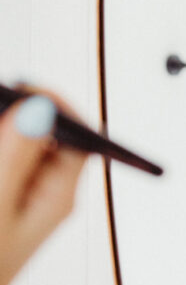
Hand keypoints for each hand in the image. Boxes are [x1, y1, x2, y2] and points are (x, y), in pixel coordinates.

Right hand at [0, 90, 86, 284]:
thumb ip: (14, 158)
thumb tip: (38, 110)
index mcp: (58, 195)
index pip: (79, 136)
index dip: (56, 105)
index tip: (25, 89)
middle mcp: (45, 190)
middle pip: (44, 133)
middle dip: (14, 116)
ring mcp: (21, 192)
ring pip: (15, 145)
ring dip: (2, 134)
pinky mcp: (4, 196)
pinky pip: (5, 162)